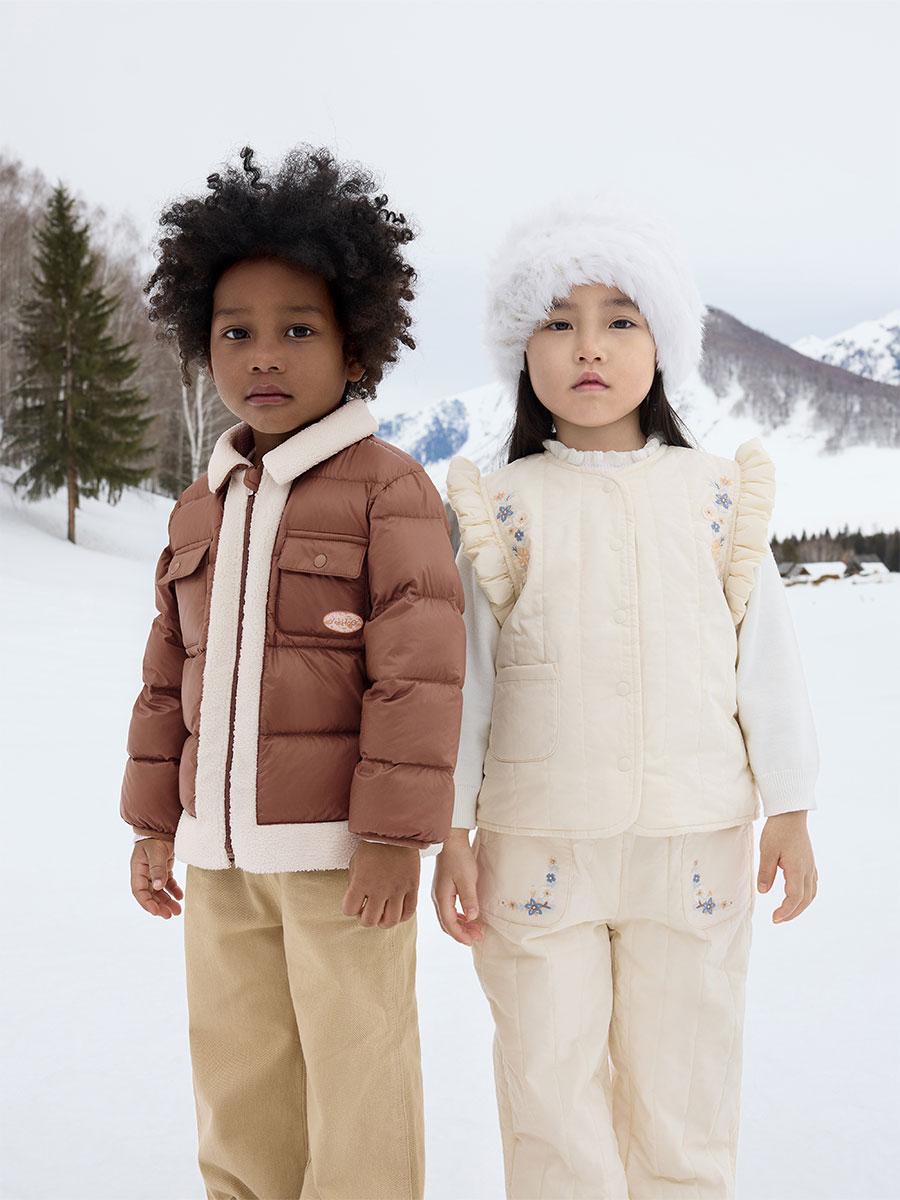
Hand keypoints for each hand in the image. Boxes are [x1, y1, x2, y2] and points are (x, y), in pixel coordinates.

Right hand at [130, 838, 182, 918]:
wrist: (163, 826)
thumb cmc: (156, 838)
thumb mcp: (156, 852)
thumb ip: (157, 869)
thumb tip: (158, 887)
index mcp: (137, 870)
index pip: (139, 891)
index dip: (147, 903)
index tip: (156, 912)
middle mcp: (144, 873)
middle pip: (150, 895)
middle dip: (159, 906)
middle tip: (170, 915)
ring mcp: (153, 872)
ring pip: (159, 892)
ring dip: (167, 901)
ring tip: (177, 911)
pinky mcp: (163, 870)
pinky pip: (167, 884)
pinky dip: (173, 891)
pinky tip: (180, 897)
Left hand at [341, 843, 419, 927]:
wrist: (397, 830)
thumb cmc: (373, 845)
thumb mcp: (355, 862)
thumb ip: (355, 882)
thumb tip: (358, 900)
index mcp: (361, 882)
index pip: (349, 910)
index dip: (349, 909)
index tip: (353, 903)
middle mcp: (379, 889)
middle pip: (369, 921)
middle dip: (365, 919)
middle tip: (367, 911)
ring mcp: (398, 890)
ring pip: (390, 921)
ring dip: (383, 922)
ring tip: (382, 914)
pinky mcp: (412, 887)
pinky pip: (409, 912)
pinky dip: (402, 917)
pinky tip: (397, 912)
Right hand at [432, 828, 481, 945]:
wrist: (451, 840)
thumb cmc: (458, 857)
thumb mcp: (466, 879)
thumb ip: (469, 899)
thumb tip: (473, 917)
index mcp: (442, 897)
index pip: (449, 923)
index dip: (460, 935)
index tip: (472, 941)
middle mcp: (438, 898)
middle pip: (447, 923)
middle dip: (461, 933)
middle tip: (477, 937)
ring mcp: (440, 893)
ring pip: (448, 917)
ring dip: (461, 925)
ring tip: (476, 929)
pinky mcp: (444, 889)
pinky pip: (450, 909)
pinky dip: (459, 917)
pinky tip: (469, 917)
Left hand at [757, 811, 817, 922]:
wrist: (791, 814)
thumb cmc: (778, 831)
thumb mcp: (767, 851)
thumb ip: (765, 872)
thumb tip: (763, 891)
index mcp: (797, 869)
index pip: (794, 898)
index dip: (786, 911)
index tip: (775, 918)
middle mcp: (807, 870)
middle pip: (805, 900)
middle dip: (792, 913)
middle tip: (778, 919)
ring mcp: (810, 866)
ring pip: (811, 894)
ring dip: (800, 906)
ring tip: (787, 912)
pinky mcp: (810, 862)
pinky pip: (812, 885)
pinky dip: (806, 896)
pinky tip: (797, 896)